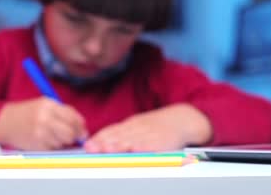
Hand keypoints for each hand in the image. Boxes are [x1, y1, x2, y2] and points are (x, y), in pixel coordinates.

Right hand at [0, 97, 87, 150]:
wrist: (4, 122)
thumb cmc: (27, 113)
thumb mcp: (44, 104)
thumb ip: (64, 111)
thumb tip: (82, 126)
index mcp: (48, 105)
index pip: (73, 117)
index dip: (81, 125)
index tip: (82, 130)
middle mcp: (44, 118)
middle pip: (70, 132)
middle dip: (74, 136)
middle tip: (73, 137)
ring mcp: (40, 133)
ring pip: (63, 142)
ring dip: (62, 142)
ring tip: (53, 136)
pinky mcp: (36, 144)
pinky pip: (53, 149)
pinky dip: (53, 146)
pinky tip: (45, 140)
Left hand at [84, 103, 211, 152]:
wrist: (182, 119)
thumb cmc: (156, 127)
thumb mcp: (137, 127)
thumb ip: (120, 135)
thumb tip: (98, 144)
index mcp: (130, 125)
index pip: (111, 131)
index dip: (99, 138)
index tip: (88, 146)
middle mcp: (137, 129)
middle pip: (118, 136)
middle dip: (104, 143)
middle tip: (93, 149)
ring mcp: (149, 134)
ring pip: (132, 140)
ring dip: (119, 145)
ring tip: (108, 150)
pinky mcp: (162, 141)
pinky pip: (152, 144)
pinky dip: (143, 147)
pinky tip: (135, 151)